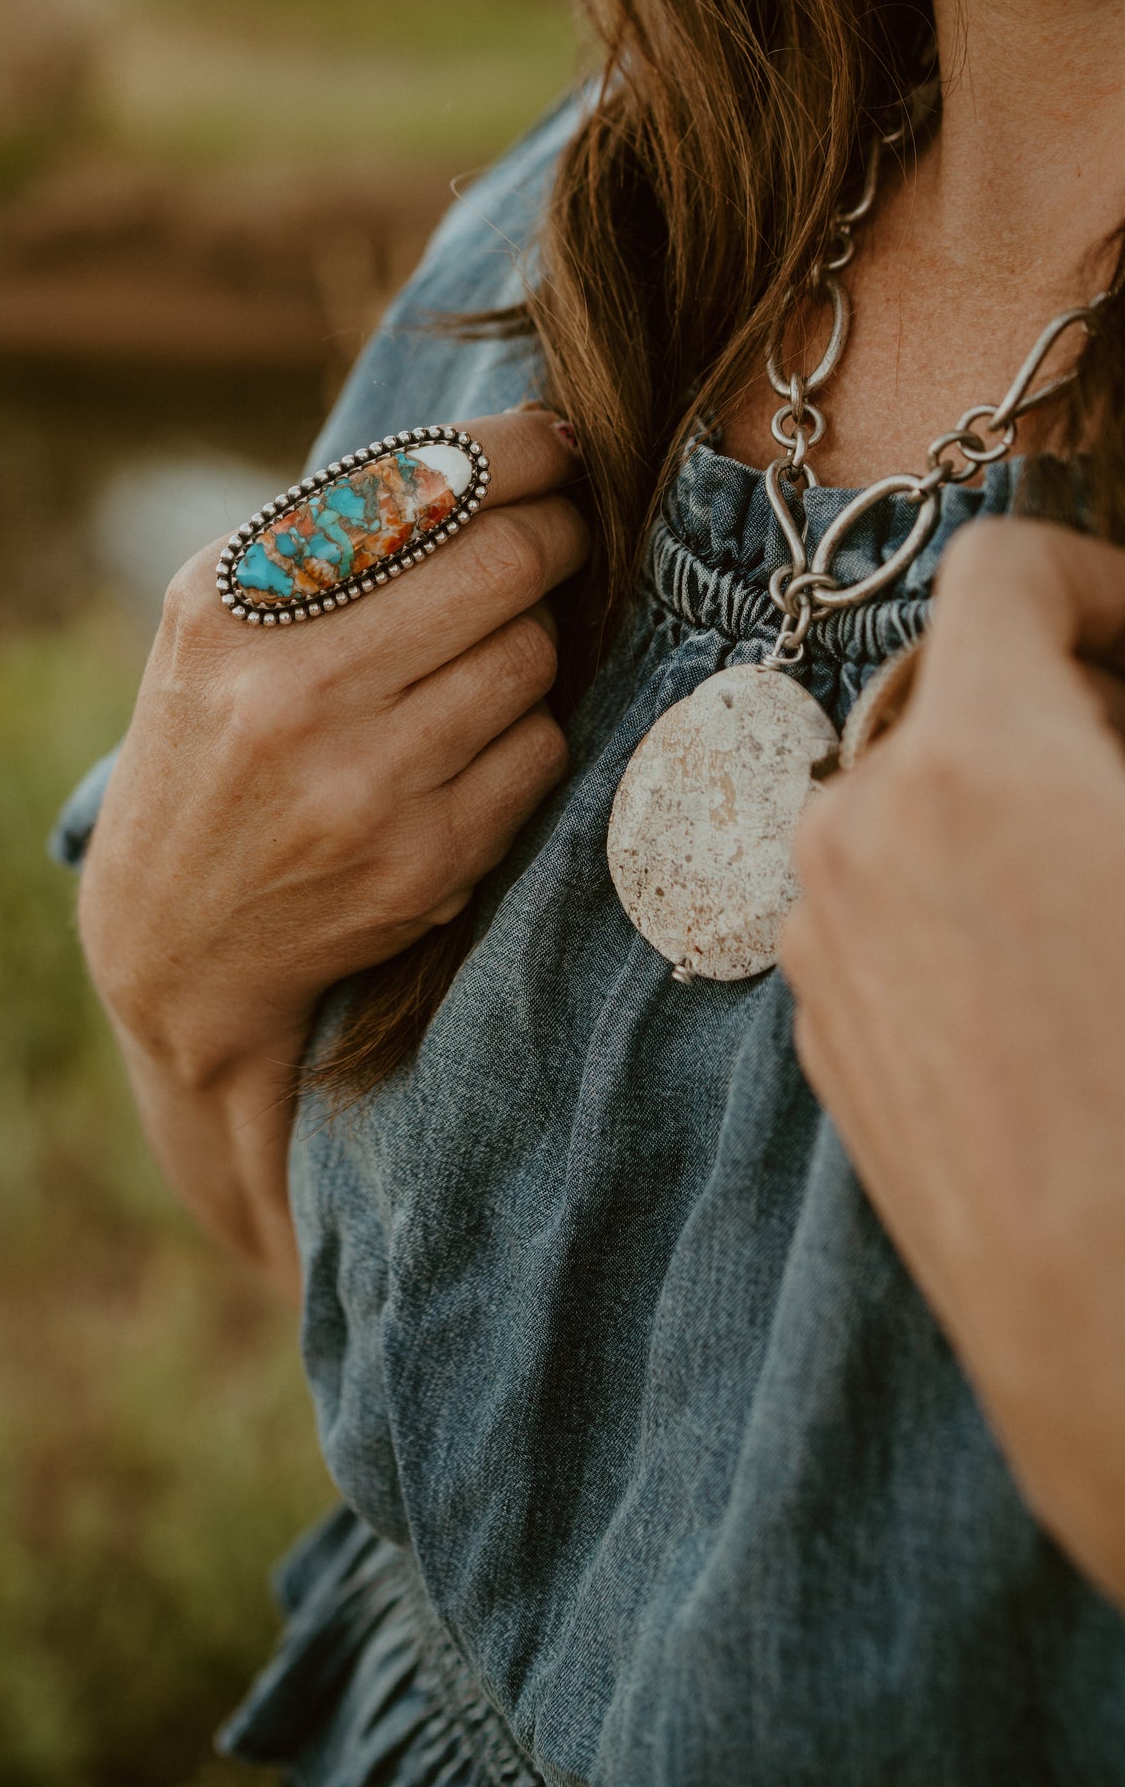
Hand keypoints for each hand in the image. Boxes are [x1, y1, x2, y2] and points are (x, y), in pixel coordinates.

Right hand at [77, 408, 587, 1288]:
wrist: (175, 941)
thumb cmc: (214, 742)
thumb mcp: (219, 620)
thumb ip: (331, 530)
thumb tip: (507, 451)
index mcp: (233, 601)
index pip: (418, 485)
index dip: (519, 452)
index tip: (554, 445)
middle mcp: (290, 689)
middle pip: (504, 562)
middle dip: (559, 531)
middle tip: (565, 530)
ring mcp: (362, 783)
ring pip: (532, 657)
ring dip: (537, 638)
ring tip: (495, 645)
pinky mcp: (425, 862)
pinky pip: (540, 750)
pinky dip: (526, 731)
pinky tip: (473, 740)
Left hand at [784, 518, 1124, 1604]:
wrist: (1118, 1343)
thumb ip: (1120, 729)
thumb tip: (1106, 696)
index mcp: (973, 763)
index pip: (1000, 573)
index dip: (1096, 582)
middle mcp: (859, 830)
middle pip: (948, 686)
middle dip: (1053, 699)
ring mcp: (824, 939)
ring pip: (904, 798)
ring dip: (996, 798)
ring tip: (1094, 887)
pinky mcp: (820, 1036)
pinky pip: (876, 905)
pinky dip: (947, 894)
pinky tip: (1042, 982)